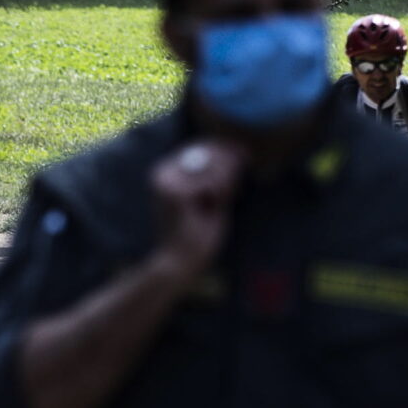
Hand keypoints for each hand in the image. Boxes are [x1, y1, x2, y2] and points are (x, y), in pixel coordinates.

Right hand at [148, 140, 245, 287]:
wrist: (180, 262)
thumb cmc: (198, 233)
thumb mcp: (210, 197)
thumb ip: (217, 176)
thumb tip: (237, 152)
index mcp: (166, 171)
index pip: (199, 146)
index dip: (225, 148)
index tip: (246, 154)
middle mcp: (161, 172)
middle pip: (206, 150)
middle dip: (229, 164)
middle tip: (236, 185)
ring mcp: (167, 181)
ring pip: (212, 165)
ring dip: (227, 181)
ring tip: (221, 201)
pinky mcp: (176, 193)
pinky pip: (212, 182)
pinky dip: (222, 192)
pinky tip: (217, 205)